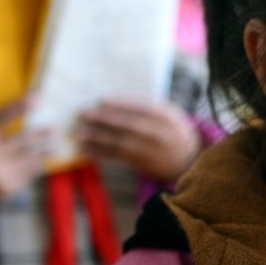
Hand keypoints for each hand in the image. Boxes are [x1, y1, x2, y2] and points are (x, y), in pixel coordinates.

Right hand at [0, 98, 50, 208]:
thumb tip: (18, 111)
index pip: (0, 117)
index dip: (18, 107)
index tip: (36, 98)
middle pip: (22, 139)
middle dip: (41, 134)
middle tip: (55, 128)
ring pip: (30, 158)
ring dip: (45, 151)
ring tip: (55, 146)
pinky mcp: (6, 187)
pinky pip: (27, 173)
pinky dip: (36, 166)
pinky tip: (42, 161)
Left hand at [74, 100, 201, 181]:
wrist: (186, 156)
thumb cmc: (170, 128)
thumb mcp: (167, 112)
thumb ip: (146, 106)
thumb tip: (112, 99)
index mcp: (167, 117)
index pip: (143, 109)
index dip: (122, 105)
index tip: (101, 100)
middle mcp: (160, 135)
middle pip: (129, 126)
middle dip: (104, 120)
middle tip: (83, 114)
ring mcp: (151, 152)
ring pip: (121, 144)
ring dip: (97, 139)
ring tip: (79, 133)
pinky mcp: (142, 164)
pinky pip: (119, 158)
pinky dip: (101, 153)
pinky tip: (86, 148)